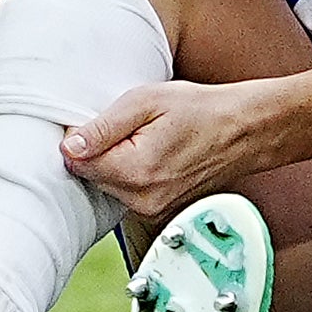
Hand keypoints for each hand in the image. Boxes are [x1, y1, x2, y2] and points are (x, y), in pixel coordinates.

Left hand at [63, 77, 275, 223]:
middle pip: (91, 176)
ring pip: (107, 185)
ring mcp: (152, 210)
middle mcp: (142, 200)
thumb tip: (69, 147)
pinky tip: (151, 152)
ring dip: (114, 162)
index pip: (78, 163)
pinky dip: (129, 173)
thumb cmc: (198, 109)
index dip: (80, 138)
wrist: (242, 130)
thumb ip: (103, 126)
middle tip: (128, 126)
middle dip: (98, 151)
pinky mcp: (158, 211)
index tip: (98, 120)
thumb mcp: (145, 101)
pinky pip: (126, 191)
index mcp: (135, 172)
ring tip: (144, 138)